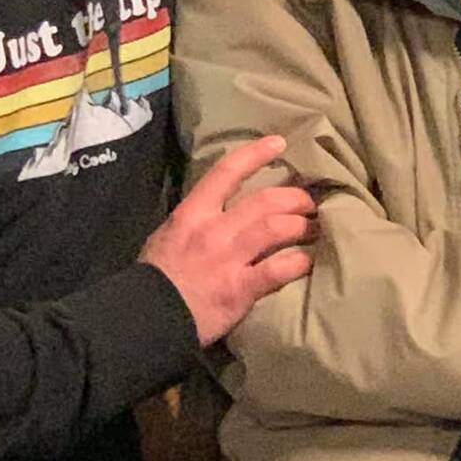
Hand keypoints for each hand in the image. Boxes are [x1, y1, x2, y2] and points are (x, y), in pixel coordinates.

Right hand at [141, 135, 314, 345]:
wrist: (145, 316)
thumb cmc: (156, 276)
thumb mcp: (168, 235)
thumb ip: (195, 220)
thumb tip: (219, 210)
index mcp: (192, 213)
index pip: (226, 172)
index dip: (255, 154)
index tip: (279, 144)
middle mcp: (213, 230)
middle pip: (264, 201)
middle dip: (293, 198)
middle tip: (309, 202)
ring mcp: (228, 258)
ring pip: (275, 228)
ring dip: (301, 226)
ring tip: (315, 228)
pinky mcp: (240, 289)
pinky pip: (277, 270)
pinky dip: (298, 263)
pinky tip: (308, 262)